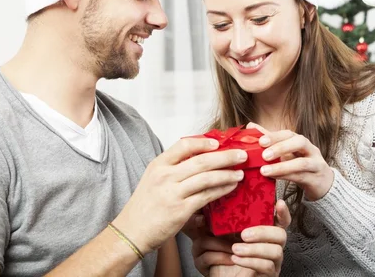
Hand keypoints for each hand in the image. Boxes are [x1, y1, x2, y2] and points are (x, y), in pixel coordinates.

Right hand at [113, 138, 247, 253]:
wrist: (132, 231)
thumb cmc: (145, 206)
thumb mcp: (153, 179)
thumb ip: (173, 168)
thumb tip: (201, 158)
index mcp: (158, 165)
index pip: (184, 145)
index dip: (204, 142)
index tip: (219, 142)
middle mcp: (165, 176)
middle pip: (201, 160)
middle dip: (225, 156)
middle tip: (242, 155)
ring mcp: (173, 193)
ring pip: (207, 177)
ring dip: (227, 174)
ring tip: (240, 172)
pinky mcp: (181, 210)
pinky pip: (207, 196)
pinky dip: (221, 190)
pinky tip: (231, 187)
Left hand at [191, 199, 290, 276]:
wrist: (223, 275)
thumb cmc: (225, 252)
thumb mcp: (223, 234)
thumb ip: (222, 220)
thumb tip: (209, 206)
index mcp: (266, 231)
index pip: (281, 220)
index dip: (283, 212)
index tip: (279, 203)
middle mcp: (274, 245)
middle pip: (281, 234)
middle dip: (263, 232)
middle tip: (243, 234)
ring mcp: (274, 260)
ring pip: (276, 251)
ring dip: (254, 249)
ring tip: (235, 249)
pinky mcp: (270, 274)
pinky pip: (267, 266)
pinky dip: (251, 262)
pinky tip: (236, 259)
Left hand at [248, 122, 333, 201]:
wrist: (322, 182)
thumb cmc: (300, 164)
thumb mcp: (286, 152)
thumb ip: (270, 140)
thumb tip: (251, 126)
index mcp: (300, 141)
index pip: (289, 134)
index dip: (275, 136)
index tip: (260, 141)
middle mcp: (310, 149)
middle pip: (300, 142)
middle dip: (281, 147)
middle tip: (264, 155)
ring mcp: (316, 164)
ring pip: (302, 163)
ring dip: (282, 167)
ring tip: (264, 171)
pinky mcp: (316, 179)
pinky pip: (302, 177)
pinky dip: (287, 177)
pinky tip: (274, 178)